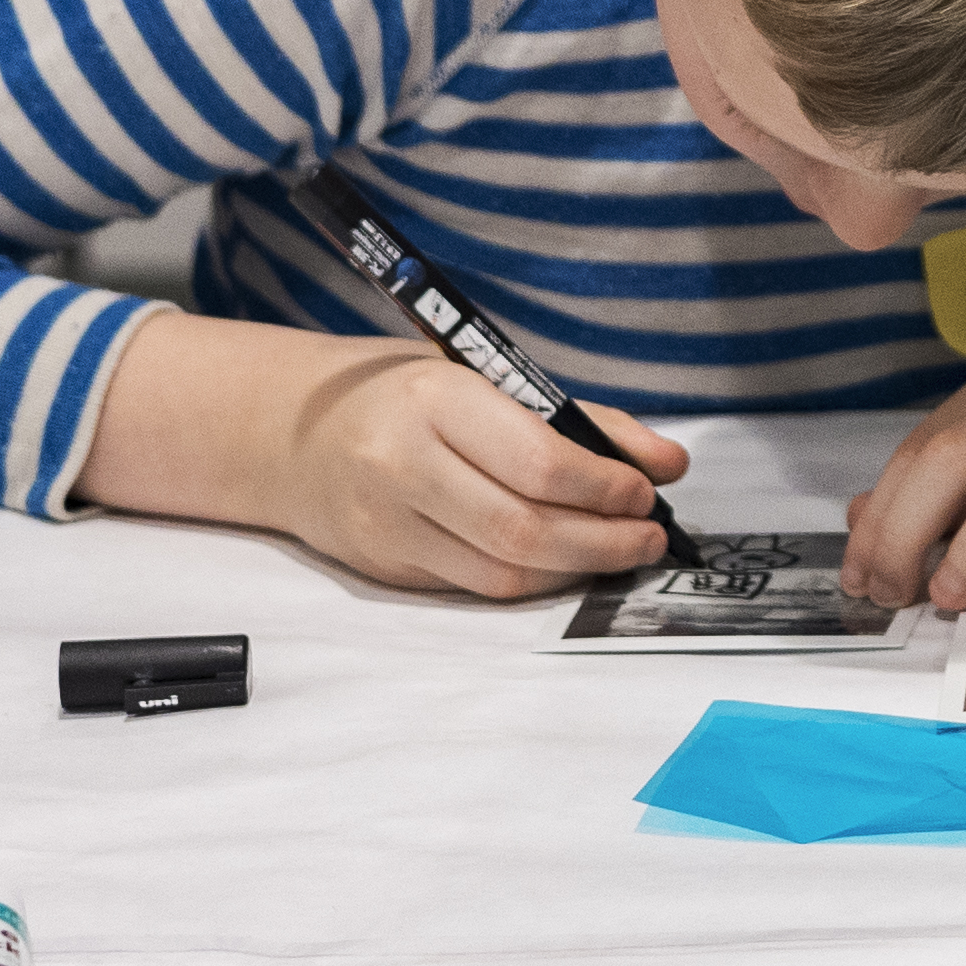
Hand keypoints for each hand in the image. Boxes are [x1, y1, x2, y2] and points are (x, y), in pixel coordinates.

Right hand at [279, 345, 695, 595]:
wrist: (295, 432)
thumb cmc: (409, 395)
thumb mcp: (488, 379)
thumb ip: (581, 419)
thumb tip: (670, 462)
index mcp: (435, 400)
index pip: (539, 461)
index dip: (604, 487)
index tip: (648, 491)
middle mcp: (402, 465)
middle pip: (524, 527)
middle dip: (604, 539)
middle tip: (651, 537)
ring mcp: (387, 524)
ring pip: (502, 570)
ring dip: (576, 568)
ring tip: (621, 551)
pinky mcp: (384, 569)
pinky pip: (475, 586)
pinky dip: (533, 579)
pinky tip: (566, 562)